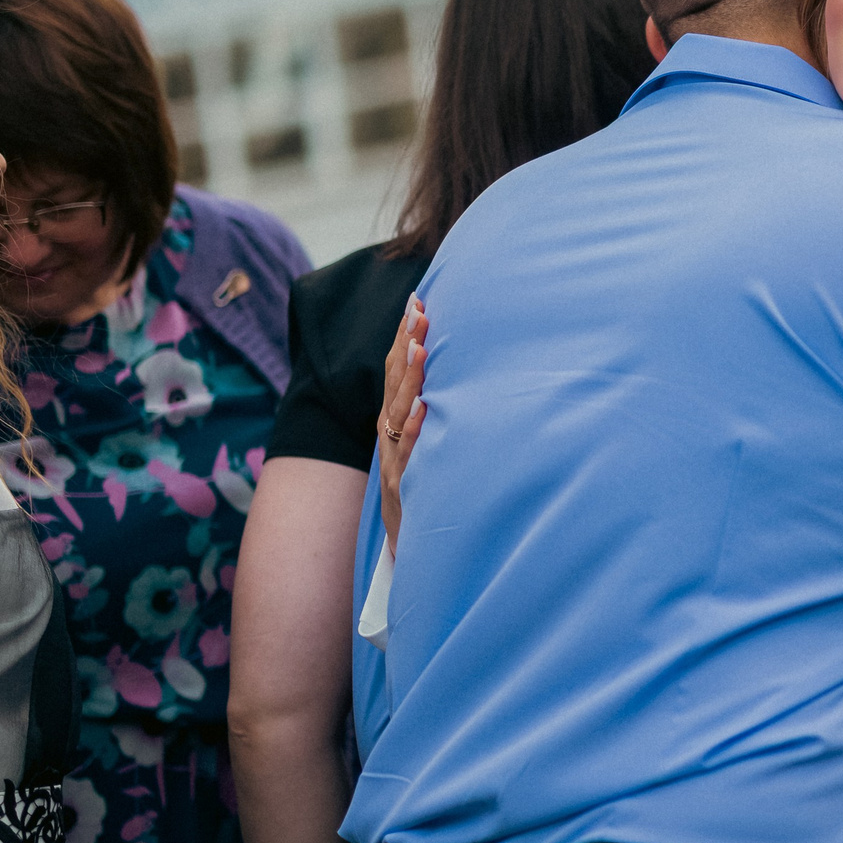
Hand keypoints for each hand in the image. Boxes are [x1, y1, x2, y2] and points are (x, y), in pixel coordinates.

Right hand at [377, 297, 426, 550]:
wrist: (410, 543)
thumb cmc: (424, 486)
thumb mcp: (426, 444)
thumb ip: (433, 409)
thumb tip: (452, 371)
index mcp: (395, 420)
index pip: (397, 370)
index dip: (404, 335)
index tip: (417, 300)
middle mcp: (390, 434)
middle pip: (394, 384)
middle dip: (405, 345)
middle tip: (419, 311)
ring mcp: (394, 459)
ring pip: (399, 414)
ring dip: (409, 380)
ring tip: (420, 348)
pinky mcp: (403, 485)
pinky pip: (411, 456)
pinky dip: (417, 432)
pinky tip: (426, 409)